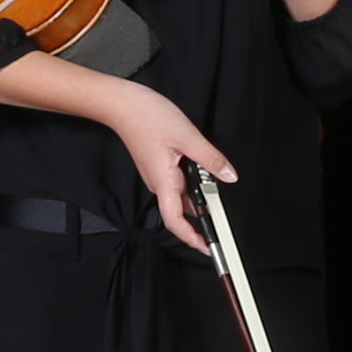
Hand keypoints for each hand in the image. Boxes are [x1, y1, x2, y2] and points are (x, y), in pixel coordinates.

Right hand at [102, 83, 234, 251]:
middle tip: (222, 221)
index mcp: (163, 181)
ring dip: (198, 197)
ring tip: (215, 191)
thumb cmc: (147, 117)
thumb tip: (228, 175)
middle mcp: (159, 183)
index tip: (208, 247)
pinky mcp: (158, 166)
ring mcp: (157, 175)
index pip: (175, 221)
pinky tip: (203, 171)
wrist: (122, 103)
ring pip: (180, 196)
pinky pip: (177, 182)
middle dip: (202, 218)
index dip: (191, 238)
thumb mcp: (187, 136)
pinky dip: (192, 183)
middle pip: (181, 211)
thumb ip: (209, 158)